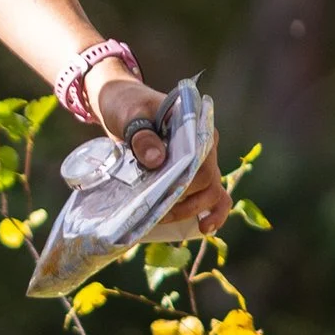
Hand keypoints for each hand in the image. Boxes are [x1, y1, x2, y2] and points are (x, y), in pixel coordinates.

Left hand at [92, 70, 233, 235]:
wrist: (122, 105)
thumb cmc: (128, 106)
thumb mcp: (130, 114)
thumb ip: (141, 134)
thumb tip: (157, 159)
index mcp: (196, 126)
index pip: (201, 159)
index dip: (187, 181)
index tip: (165, 191)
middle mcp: (205, 145)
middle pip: (207, 180)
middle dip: (184, 200)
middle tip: (154, 209)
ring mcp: (201, 162)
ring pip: (212, 192)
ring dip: (193, 210)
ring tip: (168, 219)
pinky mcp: (191, 175)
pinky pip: (212, 197)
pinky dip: (213, 214)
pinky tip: (203, 228)